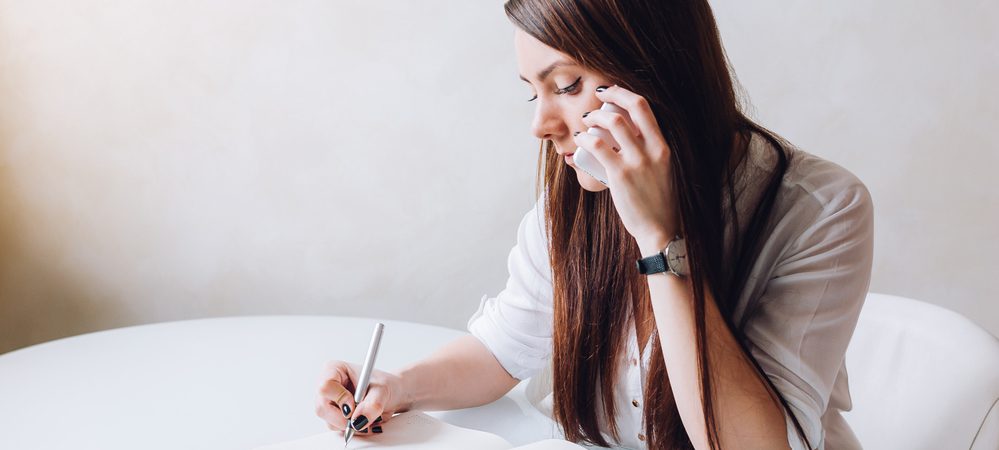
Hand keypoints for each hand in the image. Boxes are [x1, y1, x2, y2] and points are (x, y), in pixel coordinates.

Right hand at [315, 360, 406, 435]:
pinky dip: (353, 429)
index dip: (340, 399)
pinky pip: (337, 429)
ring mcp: (328, 403)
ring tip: (368, 416)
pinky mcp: (333, 416)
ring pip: (330, 422)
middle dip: (344, 418)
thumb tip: (358, 421)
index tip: (354, 404)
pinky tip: (363, 420)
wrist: (391, 394)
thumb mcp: (382, 391)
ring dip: (351, 425)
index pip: (325, 387)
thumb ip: (372, 405)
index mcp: (334, 370)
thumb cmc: (384, 385)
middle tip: (362, 417)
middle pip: (322, 408)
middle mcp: (327, 387)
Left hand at [572, 85, 679, 250]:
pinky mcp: (620, 175)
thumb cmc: (657, 204)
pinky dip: (585, 137)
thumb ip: (650, 155)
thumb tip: (626, 142)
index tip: (612, 92)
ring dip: (595, 115)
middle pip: (631, 107)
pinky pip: (598, 146)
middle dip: (611, 95)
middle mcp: (653, 150)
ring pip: (613, 122)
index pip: (645, 107)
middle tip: (597, 98)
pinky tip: (580, 139)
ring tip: (586, 122)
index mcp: (663, 147)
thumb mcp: (662, 172)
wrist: (660, 230)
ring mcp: (637, 162)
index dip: (625, 93)